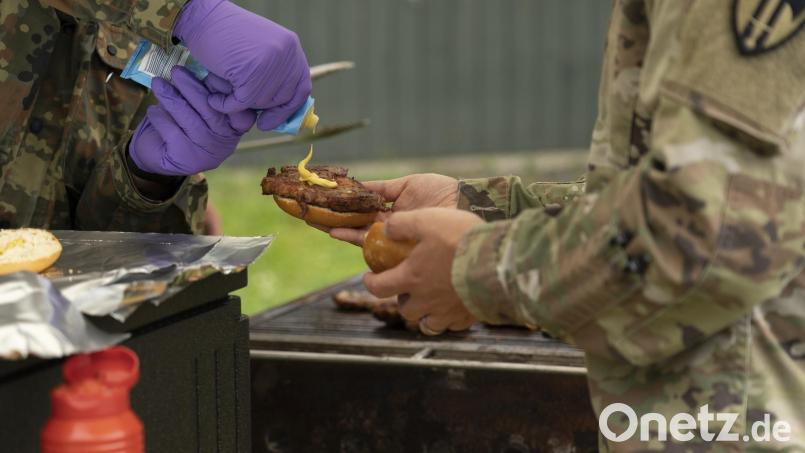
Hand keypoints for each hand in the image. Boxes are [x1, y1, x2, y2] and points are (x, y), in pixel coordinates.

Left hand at [129, 67, 255, 175]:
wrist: (159, 155)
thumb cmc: (184, 123)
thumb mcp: (199, 106)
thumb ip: (205, 92)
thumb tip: (199, 67)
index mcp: (234, 128)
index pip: (241, 112)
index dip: (227, 93)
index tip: (209, 74)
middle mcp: (224, 142)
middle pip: (211, 111)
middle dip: (192, 88)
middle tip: (176, 71)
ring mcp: (206, 152)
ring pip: (189, 120)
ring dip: (171, 98)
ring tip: (158, 83)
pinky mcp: (185, 159)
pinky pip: (172, 132)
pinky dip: (160, 118)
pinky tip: (153, 110)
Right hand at [174, 0, 311, 130]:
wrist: (201, 18)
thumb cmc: (225, 35)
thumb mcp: (261, 50)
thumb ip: (276, 72)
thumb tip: (284, 112)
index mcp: (291, 47)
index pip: (301, 88)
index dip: (288, 108)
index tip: (271, 121)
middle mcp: (286, 54)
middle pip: (282, 99)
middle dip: (261, 106)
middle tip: (241, 104)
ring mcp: (270, 64)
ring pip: (261, 103)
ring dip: (239, 104)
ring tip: (223, 92)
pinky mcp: (251, 73)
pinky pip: (241, 104)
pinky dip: (225, 105)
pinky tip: (214, 100)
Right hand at [329, 174, 458, 245]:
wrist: (463, 204)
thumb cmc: (441, 193)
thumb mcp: (408, 184)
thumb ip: (384, 188)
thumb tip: (359, 185)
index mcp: (394, 211)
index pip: (363, 210)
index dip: (344, 208)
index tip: (325, 204)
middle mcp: (391, 227)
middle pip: (356, 224)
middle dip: (334, 221)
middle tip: (311, 217)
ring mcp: (393, 238)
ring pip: (359, 234)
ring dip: (337, 229)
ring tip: (317, 224)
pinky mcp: (398, 245)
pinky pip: (372, 242)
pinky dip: (353, 236)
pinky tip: (336, 231)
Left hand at [363, 208, 481, 334]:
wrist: (498, 261)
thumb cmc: (460, 239)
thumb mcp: (427, 220)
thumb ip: (402, 224)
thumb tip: (385, 228)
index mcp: (412, 278)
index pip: (379, 288)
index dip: (370, 283)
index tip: (369, 277)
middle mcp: (426, 300)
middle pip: (405, 310)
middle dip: (402, 299)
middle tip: (408, 286)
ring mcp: (448, 312)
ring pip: (427, 324)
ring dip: (424, 315)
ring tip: (429, 302)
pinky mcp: (469, 316)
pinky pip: (454, 326)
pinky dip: (450, 319)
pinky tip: (454, 306)